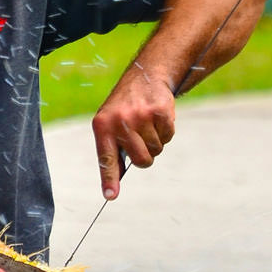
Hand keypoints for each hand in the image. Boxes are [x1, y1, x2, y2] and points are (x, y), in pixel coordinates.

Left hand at [91, 61, 175, 199]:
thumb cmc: (124, 107)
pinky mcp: (160, 111)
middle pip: (141, 160)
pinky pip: (168, 136)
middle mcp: (120, 121)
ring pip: (156, 149)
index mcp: (102, 126)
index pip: (106, 159)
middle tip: (142, 141)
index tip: (110, 196)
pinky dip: (166, 131)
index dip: (109, 179)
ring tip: (148, 123)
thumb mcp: (110, 123)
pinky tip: (157, 117)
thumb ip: (112, 150)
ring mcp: (141, 116)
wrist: (144, 76)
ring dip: (156, 141)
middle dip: (145, 157)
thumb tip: (113, 186)